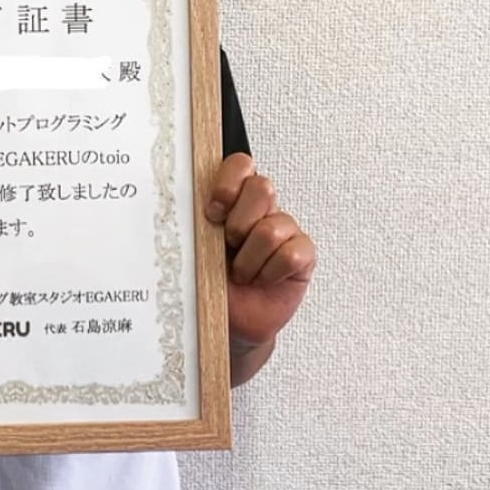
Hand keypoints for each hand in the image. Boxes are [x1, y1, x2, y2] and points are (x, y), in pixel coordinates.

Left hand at [205, 153, 315, 349]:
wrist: (229, 323)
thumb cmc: (210, 284)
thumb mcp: (195, 248)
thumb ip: (197, 221)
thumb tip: (187, 202)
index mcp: (233, 200)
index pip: (241, 165)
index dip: (229, 183)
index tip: (213, 211)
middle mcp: (261, 211)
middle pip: (262, 188)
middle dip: (238, 223)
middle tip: (228, 246)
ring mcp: (284, 231)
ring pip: (272, 227)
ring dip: (249, 259)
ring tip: (241, 273)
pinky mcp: (302, 256)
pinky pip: (292, 253)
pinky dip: (270, 272)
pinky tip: (262, 281)